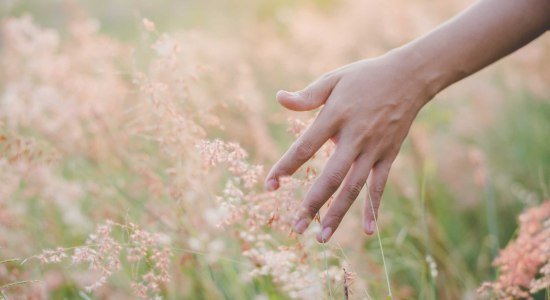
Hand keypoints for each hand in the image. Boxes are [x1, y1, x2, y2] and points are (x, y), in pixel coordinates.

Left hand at [265, 51, 432, 242]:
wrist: (410, 77)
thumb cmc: (365, 77)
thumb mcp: (334, 80)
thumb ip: (307, 96)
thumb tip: (278, 98)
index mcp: (335, 116)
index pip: (304, 147)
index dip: (285, 167)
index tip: (269, 184)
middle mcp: (354, 136)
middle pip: (331, 176)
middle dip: (312, 204)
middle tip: (296, 227)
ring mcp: (373, 149)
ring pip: (354, 187)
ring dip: (338, 213)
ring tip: (321, 237)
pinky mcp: (388, 156)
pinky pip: (379, 186)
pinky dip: (373, 208)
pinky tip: (367, 231)